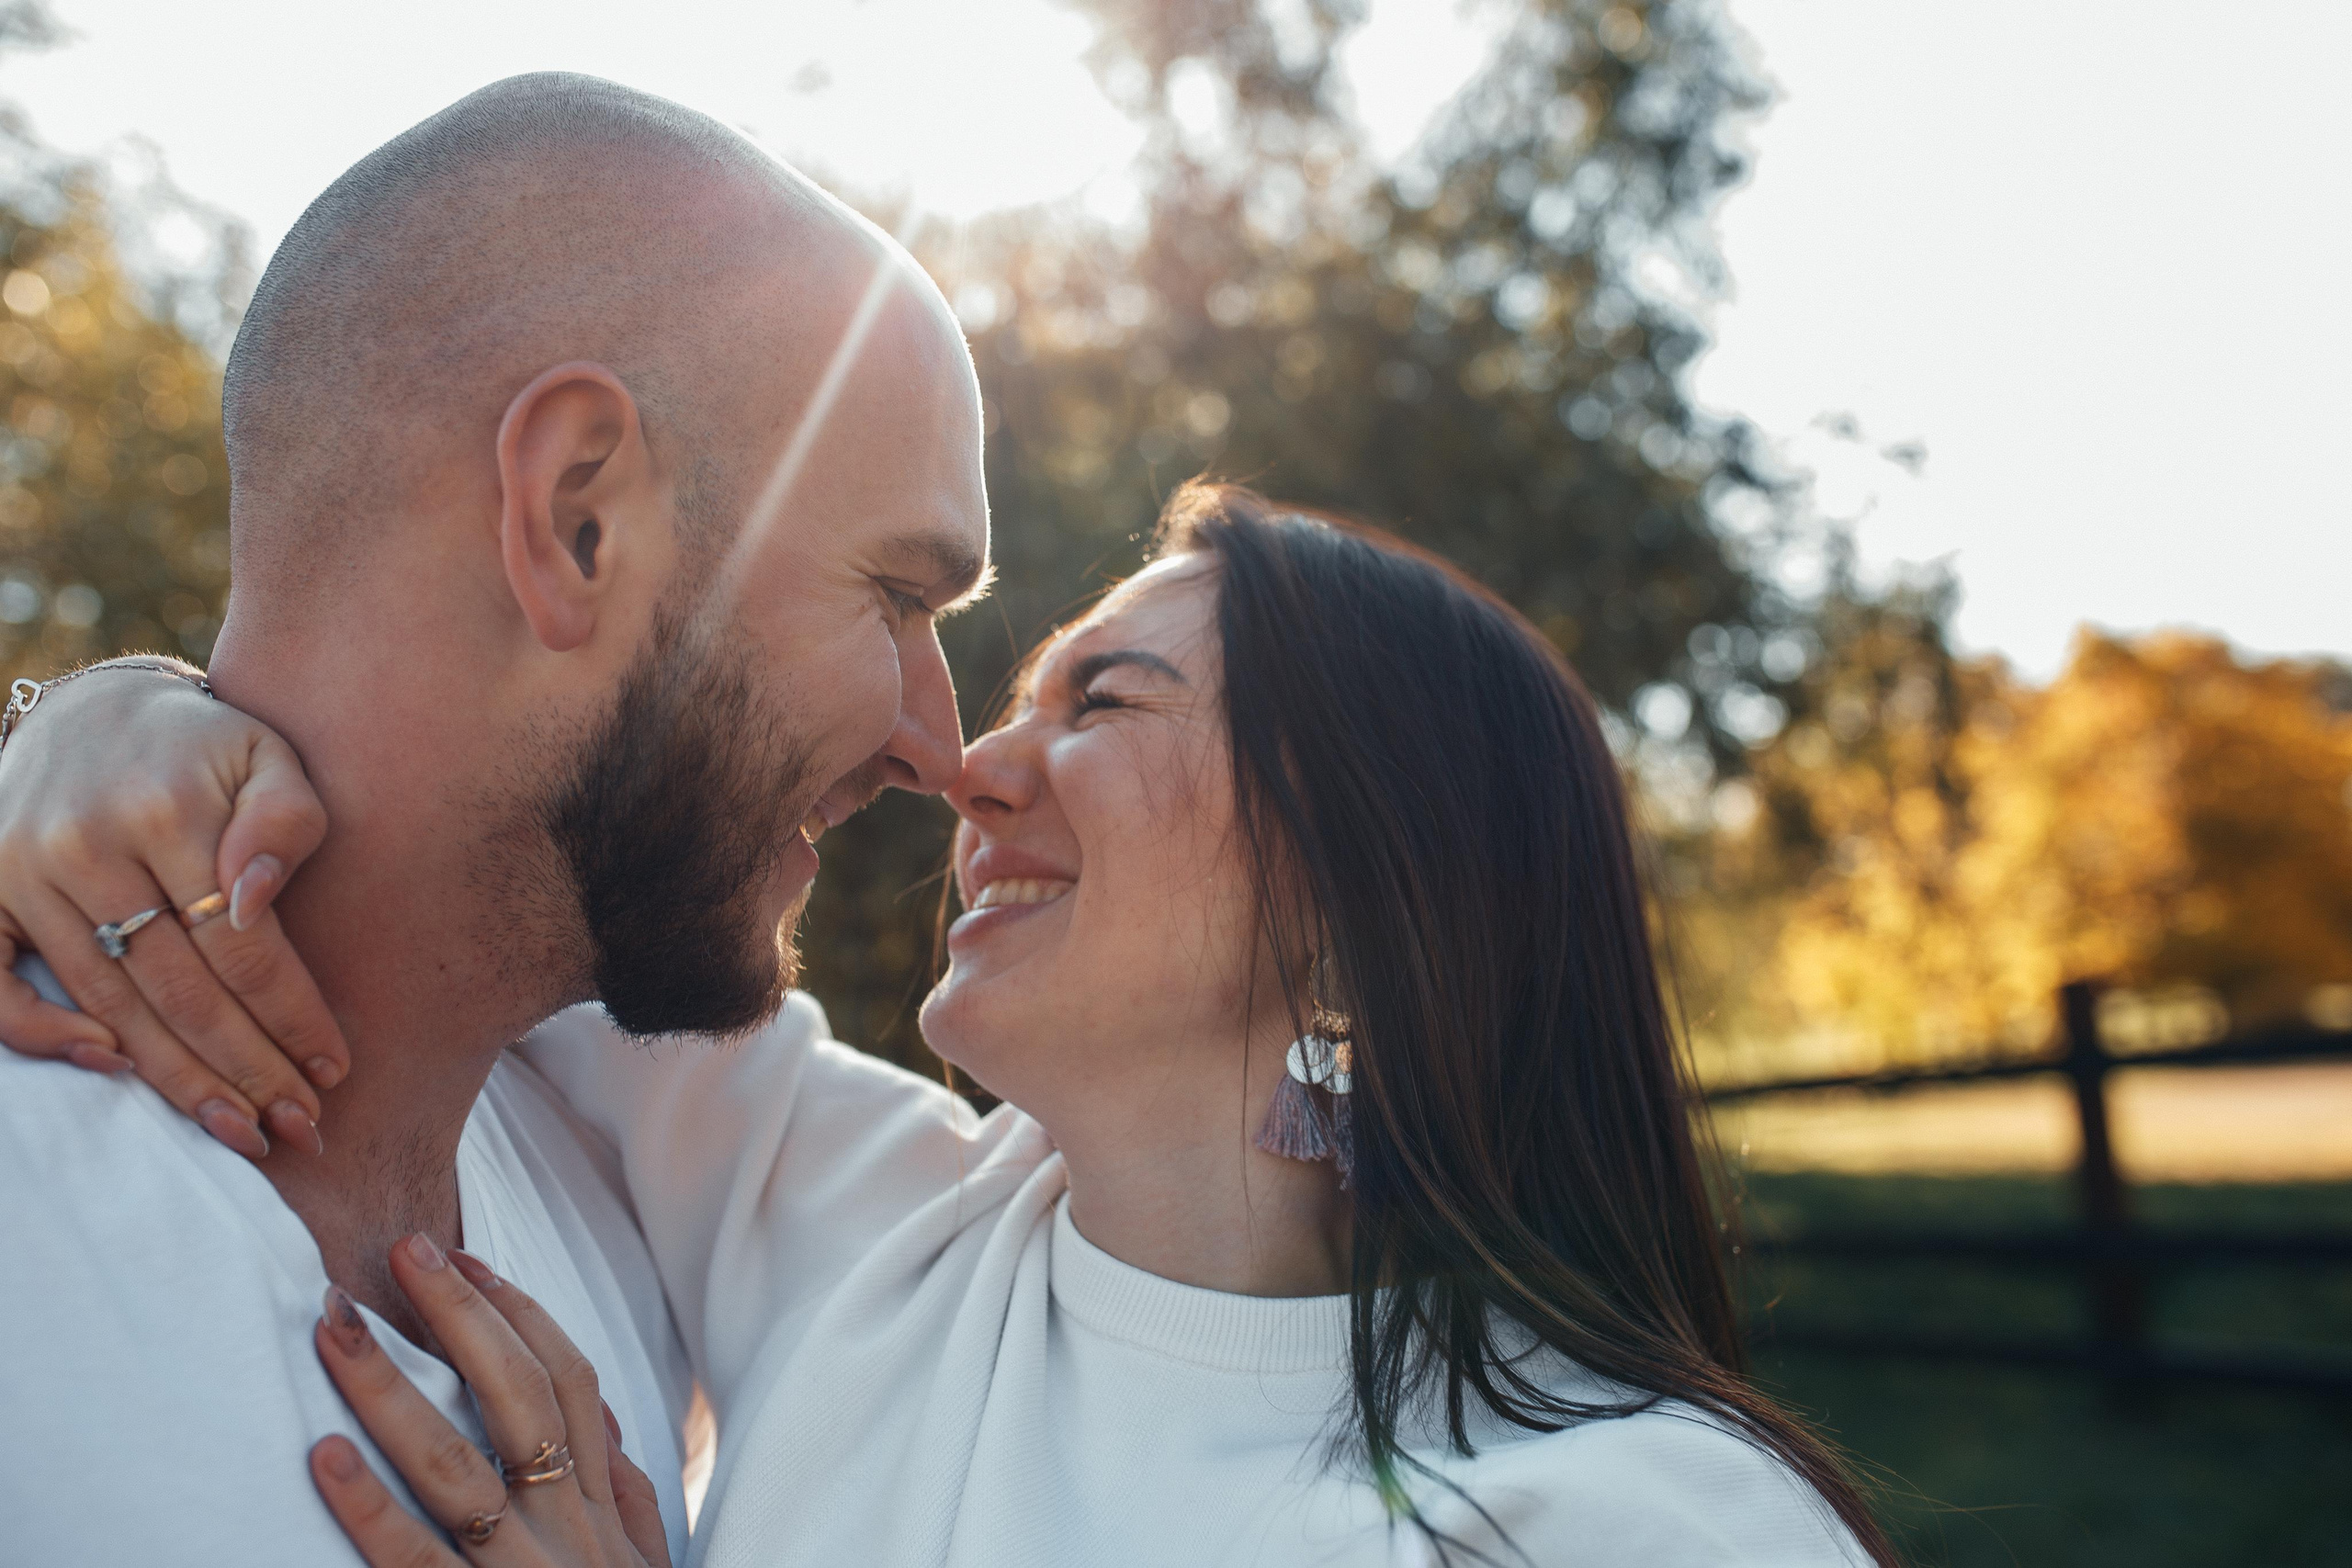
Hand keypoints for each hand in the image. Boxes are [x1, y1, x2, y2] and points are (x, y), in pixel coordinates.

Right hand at [0, 659, 347, 1157]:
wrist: (91, 714)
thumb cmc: (202, 749)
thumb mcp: (266, 756)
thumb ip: (284, 820)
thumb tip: (258, 899)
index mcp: (167, 810)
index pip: (241, 945)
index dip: (290, 1016)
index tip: (334, 1067)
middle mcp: (85, 846)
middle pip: (180, 990)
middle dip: (248, 1069)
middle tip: (300, 1126)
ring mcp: (23, 873)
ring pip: (111, 1004)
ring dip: (179, 1079)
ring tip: (243, 1128)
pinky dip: (48, 1038)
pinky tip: (118, 1072)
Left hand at [310, 1237, 669, 1567]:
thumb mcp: (644, 1564)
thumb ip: (629, 1497)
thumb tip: (605, 1421)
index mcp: (597, 1506)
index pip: (567, 1382)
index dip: (517, 1312)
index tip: (462, 1261)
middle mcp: (564, 1526)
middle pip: (516, 1395)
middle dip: (459, 1314)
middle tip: (405, 1250)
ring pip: (453, 1463)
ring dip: (388, 1387)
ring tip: (333, 1325)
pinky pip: (413, 1557)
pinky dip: (369, 1504)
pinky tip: (324, 1453)